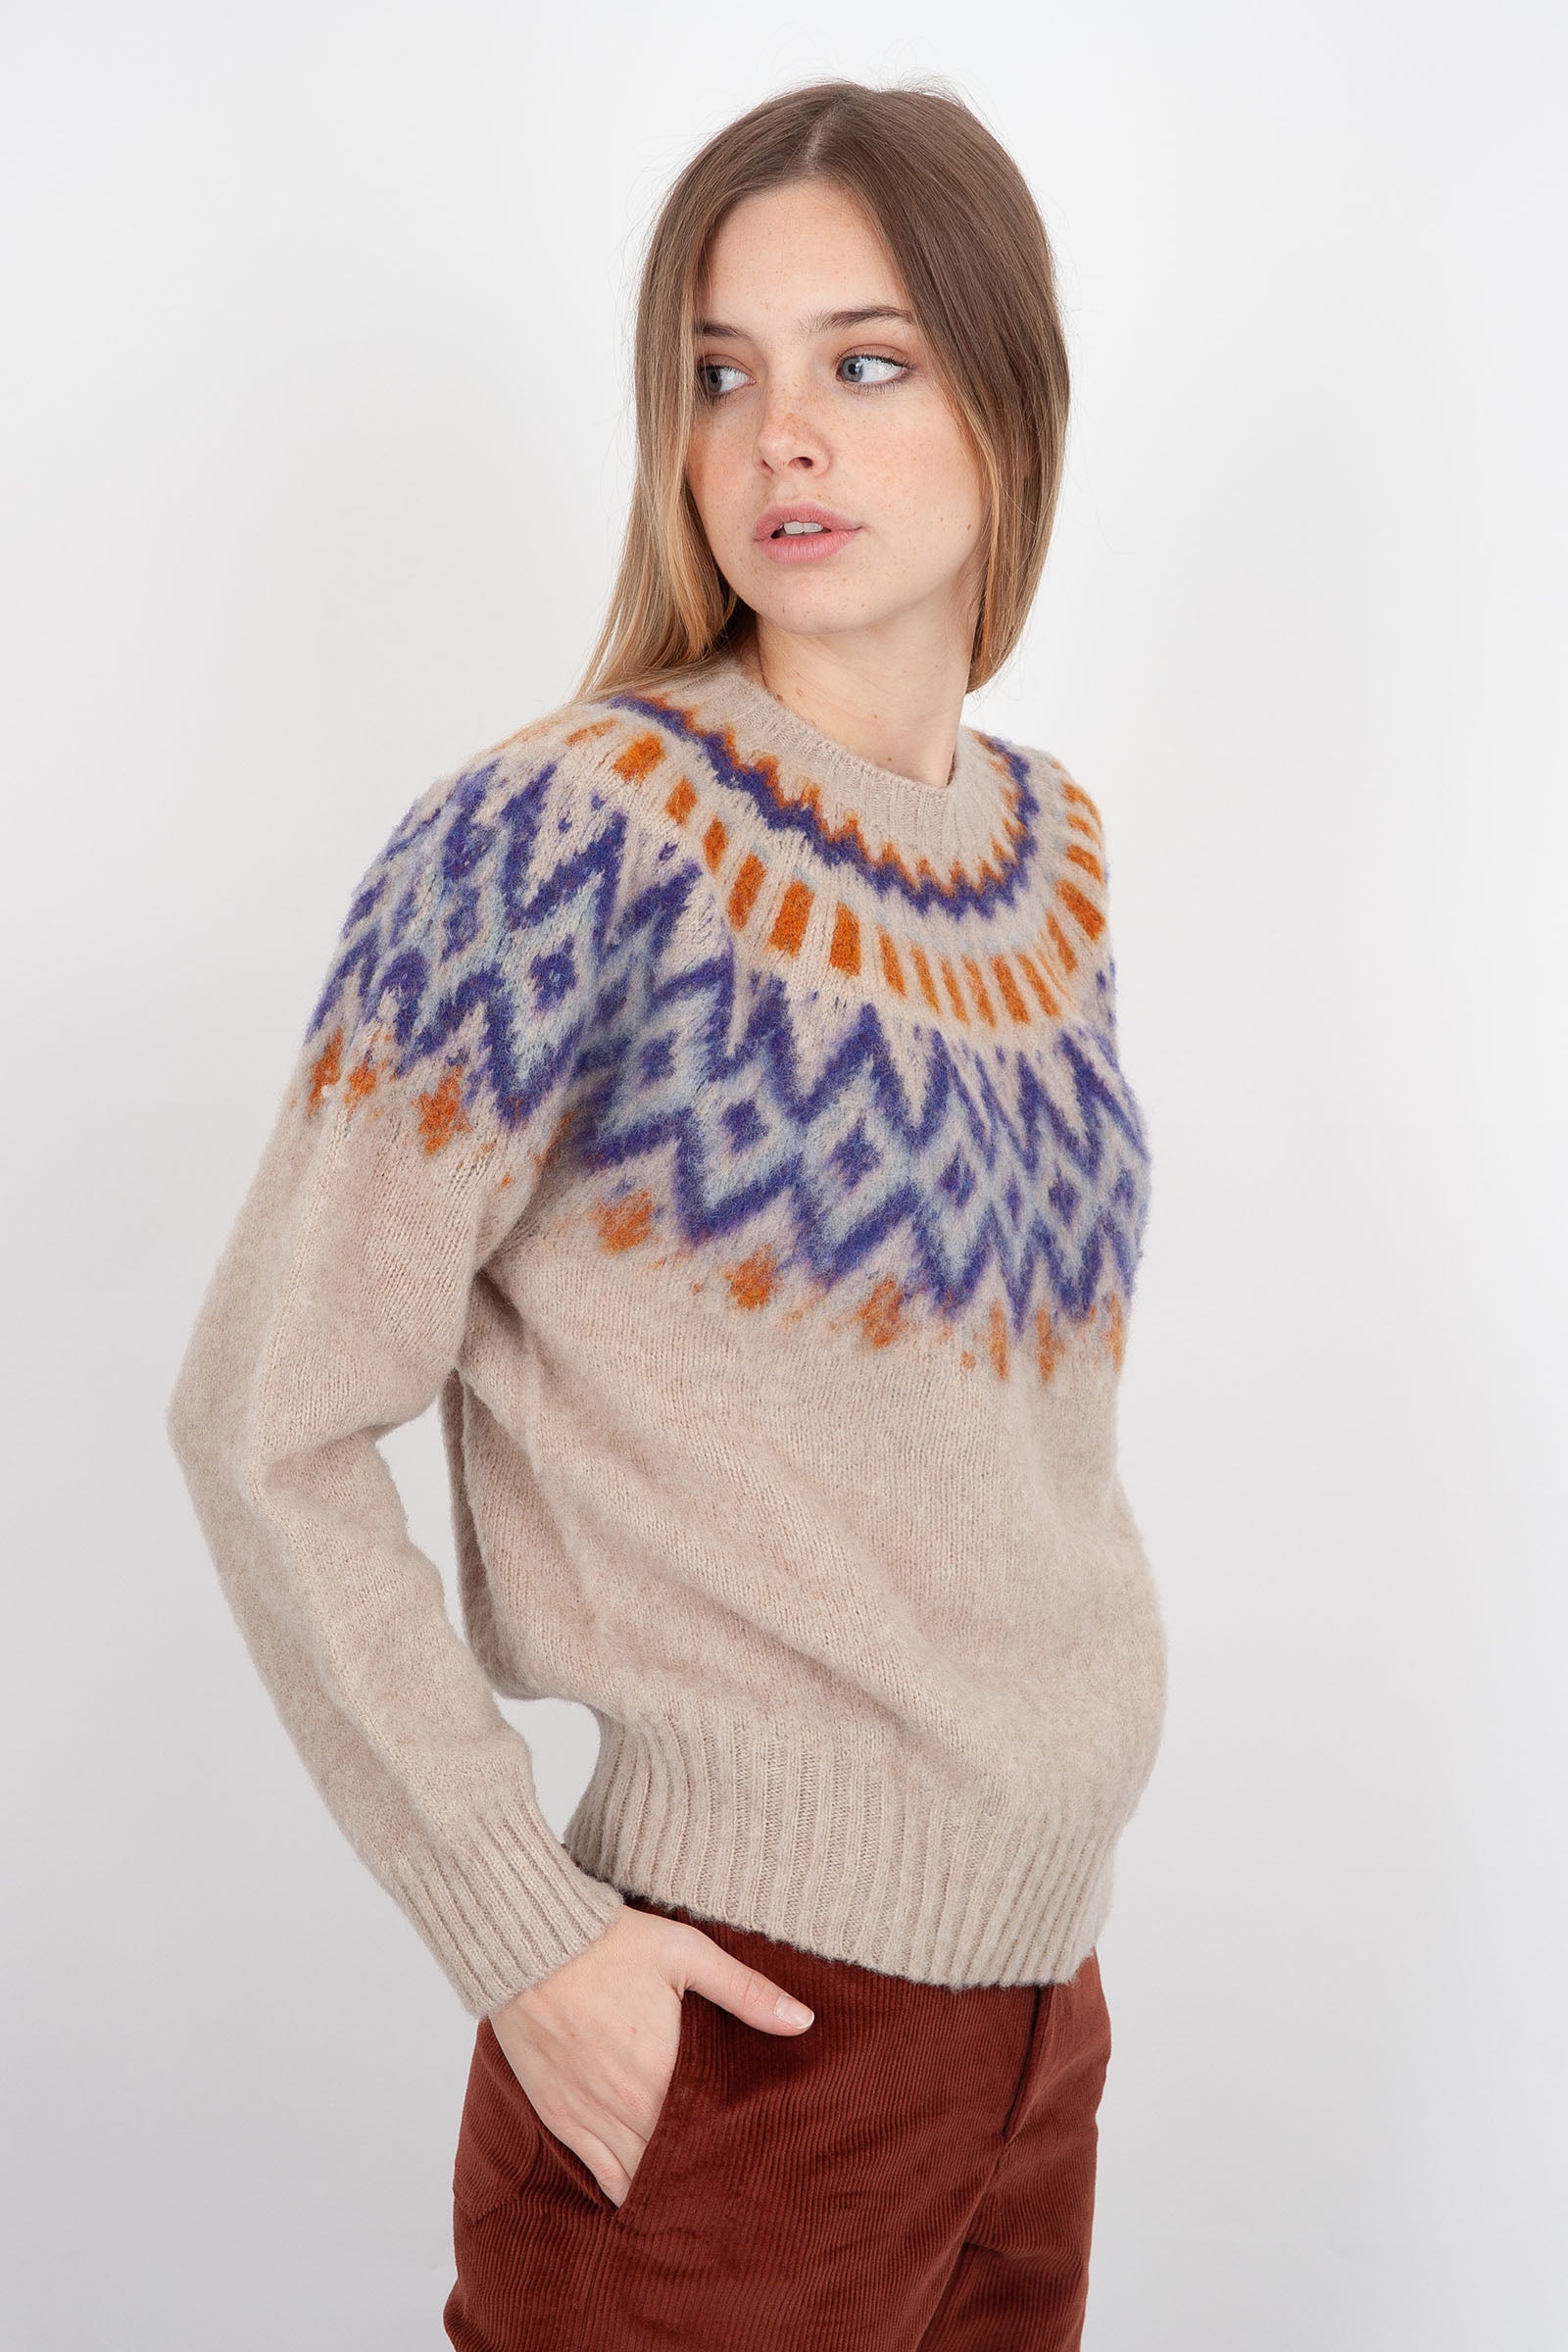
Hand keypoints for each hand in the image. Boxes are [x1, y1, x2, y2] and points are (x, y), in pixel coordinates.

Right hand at [488, 1905, 815, 2206]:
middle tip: (729, 2177)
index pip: (709, 2135)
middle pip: (673, 2163)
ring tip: (691, 2186)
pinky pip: (597, 2174)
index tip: (754, 2153)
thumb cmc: (611, 1944)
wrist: (530, 1943)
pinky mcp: (559, 2116)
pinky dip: (622, 2185)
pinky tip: (643, 2187)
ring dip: (663, 2183)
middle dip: (700, 2170)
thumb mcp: (686, 1954)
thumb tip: (804, 2021)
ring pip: (636, 2177)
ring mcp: (588, 2117)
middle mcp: (626, 2107)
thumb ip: (746, 1992)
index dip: (731, 2148)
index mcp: (663, 2073)